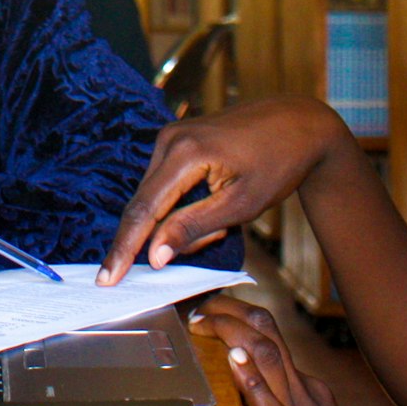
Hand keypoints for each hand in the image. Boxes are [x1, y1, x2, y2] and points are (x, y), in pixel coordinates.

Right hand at [97, 97, 344, 283]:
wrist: (300, 124)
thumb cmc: (277, 163)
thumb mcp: (240, 205)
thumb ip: (193, 228)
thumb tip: (153, 255)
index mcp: (185, 152)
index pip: (142, 210)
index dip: (123, 249)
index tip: (106, 281)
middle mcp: (170, 139)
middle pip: (147, 205)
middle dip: (169, 234)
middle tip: (218, 234)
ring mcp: (172, 135)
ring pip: (158, 198)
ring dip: (182, 219)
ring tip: (225, 214)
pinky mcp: (178, 139)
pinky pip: (167, 184)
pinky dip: (185, 204)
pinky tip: (218, 199)